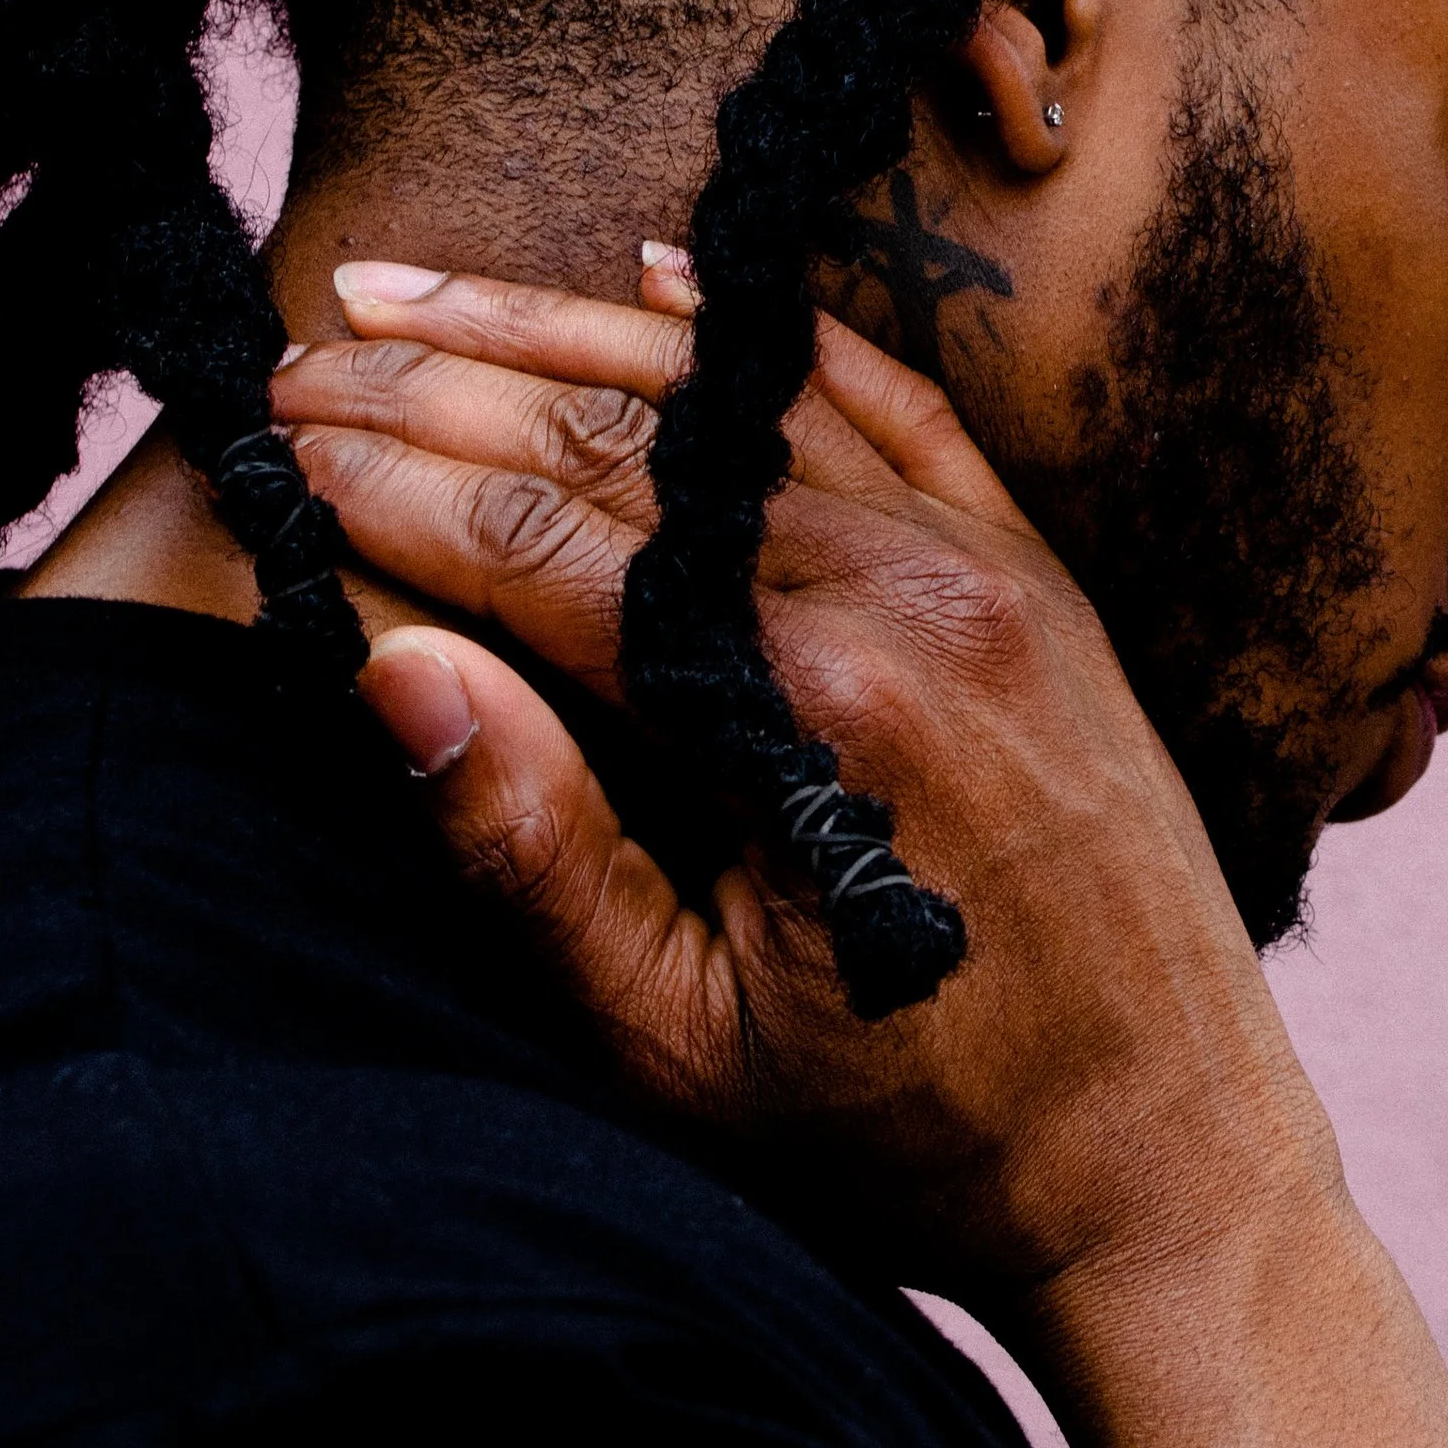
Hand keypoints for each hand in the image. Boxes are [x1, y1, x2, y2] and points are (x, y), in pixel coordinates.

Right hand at [271, 272, 1343, 1310]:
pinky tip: (662, 277)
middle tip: (302, 340)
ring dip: (568, 333)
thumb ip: (532, 852)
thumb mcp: (679, 1047)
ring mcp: (987, 572)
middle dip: (445, 381)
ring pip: (741, 400)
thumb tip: (390, 663)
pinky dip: (765, 342)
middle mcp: (908, 597)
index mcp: (808, 708)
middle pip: (626, 442)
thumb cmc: (912, 1140)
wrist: (1172, 1170)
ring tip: (421, 292)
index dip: (394, 480)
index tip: (274, 433)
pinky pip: (891, 410)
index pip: (545, 545)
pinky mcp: (1037, 581)